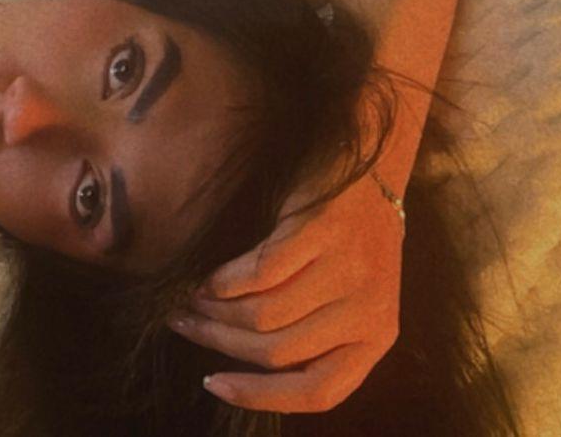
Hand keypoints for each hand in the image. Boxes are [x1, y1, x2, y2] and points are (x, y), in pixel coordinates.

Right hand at [167, 169, 403, 412]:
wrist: (373, 165)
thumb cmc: (351, 239)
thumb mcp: (350, 300)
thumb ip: (316, 336)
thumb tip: (244, 368)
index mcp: (376, 338)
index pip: (317, 393)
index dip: (260, 395)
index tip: (214, 384)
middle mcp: (367, 311)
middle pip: (275, 352)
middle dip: (219, 343)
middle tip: (184, 326)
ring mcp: (347, 272)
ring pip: (263, 316)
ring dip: (214, 313)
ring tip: (190, 301)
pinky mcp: (323, 232)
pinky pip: (260, 273)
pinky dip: (225, 281)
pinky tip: (208, 279)